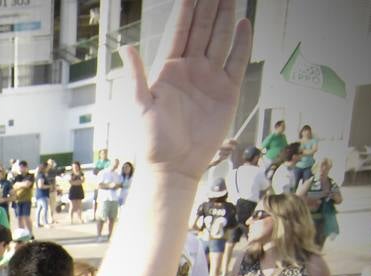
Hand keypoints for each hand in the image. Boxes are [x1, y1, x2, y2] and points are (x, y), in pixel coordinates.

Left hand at [122, 0, 251, 180]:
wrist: (175, 165)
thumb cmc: (154, 140)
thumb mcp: (142, 106)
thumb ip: (137, 76)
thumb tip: (126, 48)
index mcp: (170, 69)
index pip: (181, 31)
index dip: (188, 9)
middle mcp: (192, 69)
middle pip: (203, 29)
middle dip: (210, 6)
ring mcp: (211, 78)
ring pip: (221, 39)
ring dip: (225, 17)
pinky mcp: (228, 91)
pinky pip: (237, 61)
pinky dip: (242, 43)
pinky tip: (244, 23)